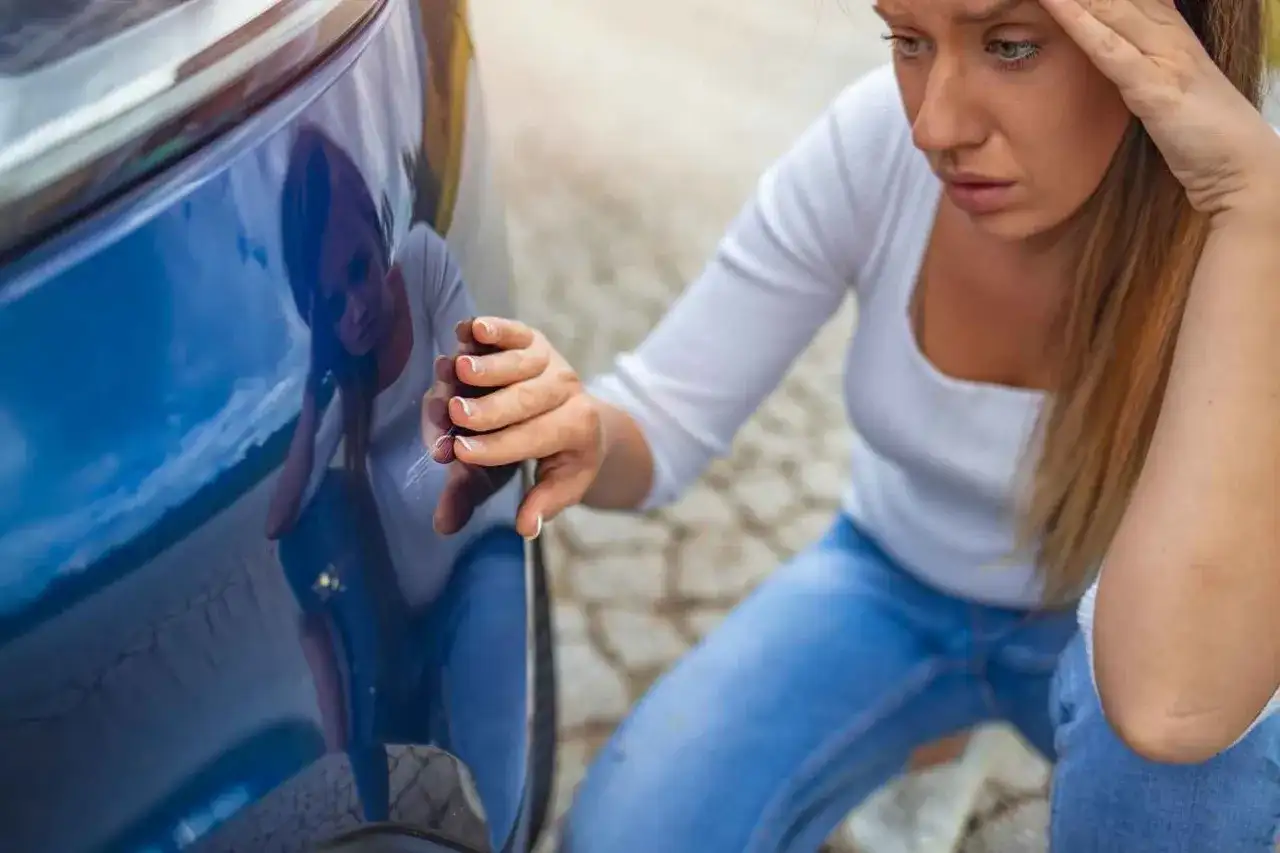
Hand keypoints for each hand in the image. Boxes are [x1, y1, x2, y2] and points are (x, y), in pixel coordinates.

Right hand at [423, 317, 602, 538]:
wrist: (580, 415)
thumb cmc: (556, 457)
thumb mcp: (553, 486)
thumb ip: (535, 505)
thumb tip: (525, 529)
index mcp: (578, 428)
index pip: (533, 439)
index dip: (494, 447)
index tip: (460, 452)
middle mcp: (568, 389)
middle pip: (524, 399)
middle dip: (487, 409)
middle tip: (456, 415)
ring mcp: (550, 360)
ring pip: (517, 361)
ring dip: (484, 367)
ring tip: (456, 371)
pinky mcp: (532, 338)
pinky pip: (513, 331)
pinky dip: (491, 328)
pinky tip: (468, 329)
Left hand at [1040, 0, 1279, 214]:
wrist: (1241, 169)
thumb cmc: (1203, 137)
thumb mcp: (1166, 91)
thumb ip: (1140, 69)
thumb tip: (1110, 55)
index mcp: (1172, 34)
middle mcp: (1170, 36)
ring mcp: (1165, 58)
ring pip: (1111, 9)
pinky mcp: (1156, 88)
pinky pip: (1110, 49)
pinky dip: (1081, 24)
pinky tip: (1056, 4)